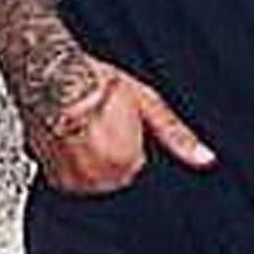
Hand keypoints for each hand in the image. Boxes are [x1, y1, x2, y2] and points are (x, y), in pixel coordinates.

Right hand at [27, 57, 217, 195]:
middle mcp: (96, 178)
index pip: (138, 167)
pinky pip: (71, 179)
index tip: (122, 123)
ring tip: (87, 129)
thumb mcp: (146, 102)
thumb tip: (205, 158)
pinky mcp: (50, 176)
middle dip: (114, 154)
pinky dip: (72, 163)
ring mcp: (71, 179)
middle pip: (118, 176)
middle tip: (104, 123)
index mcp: (124, 164)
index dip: (133, 142)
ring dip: (93, 160)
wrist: (48, 74)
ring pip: (94, 180)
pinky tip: (72, 138)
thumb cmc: (94, 81)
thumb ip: (177, 135)